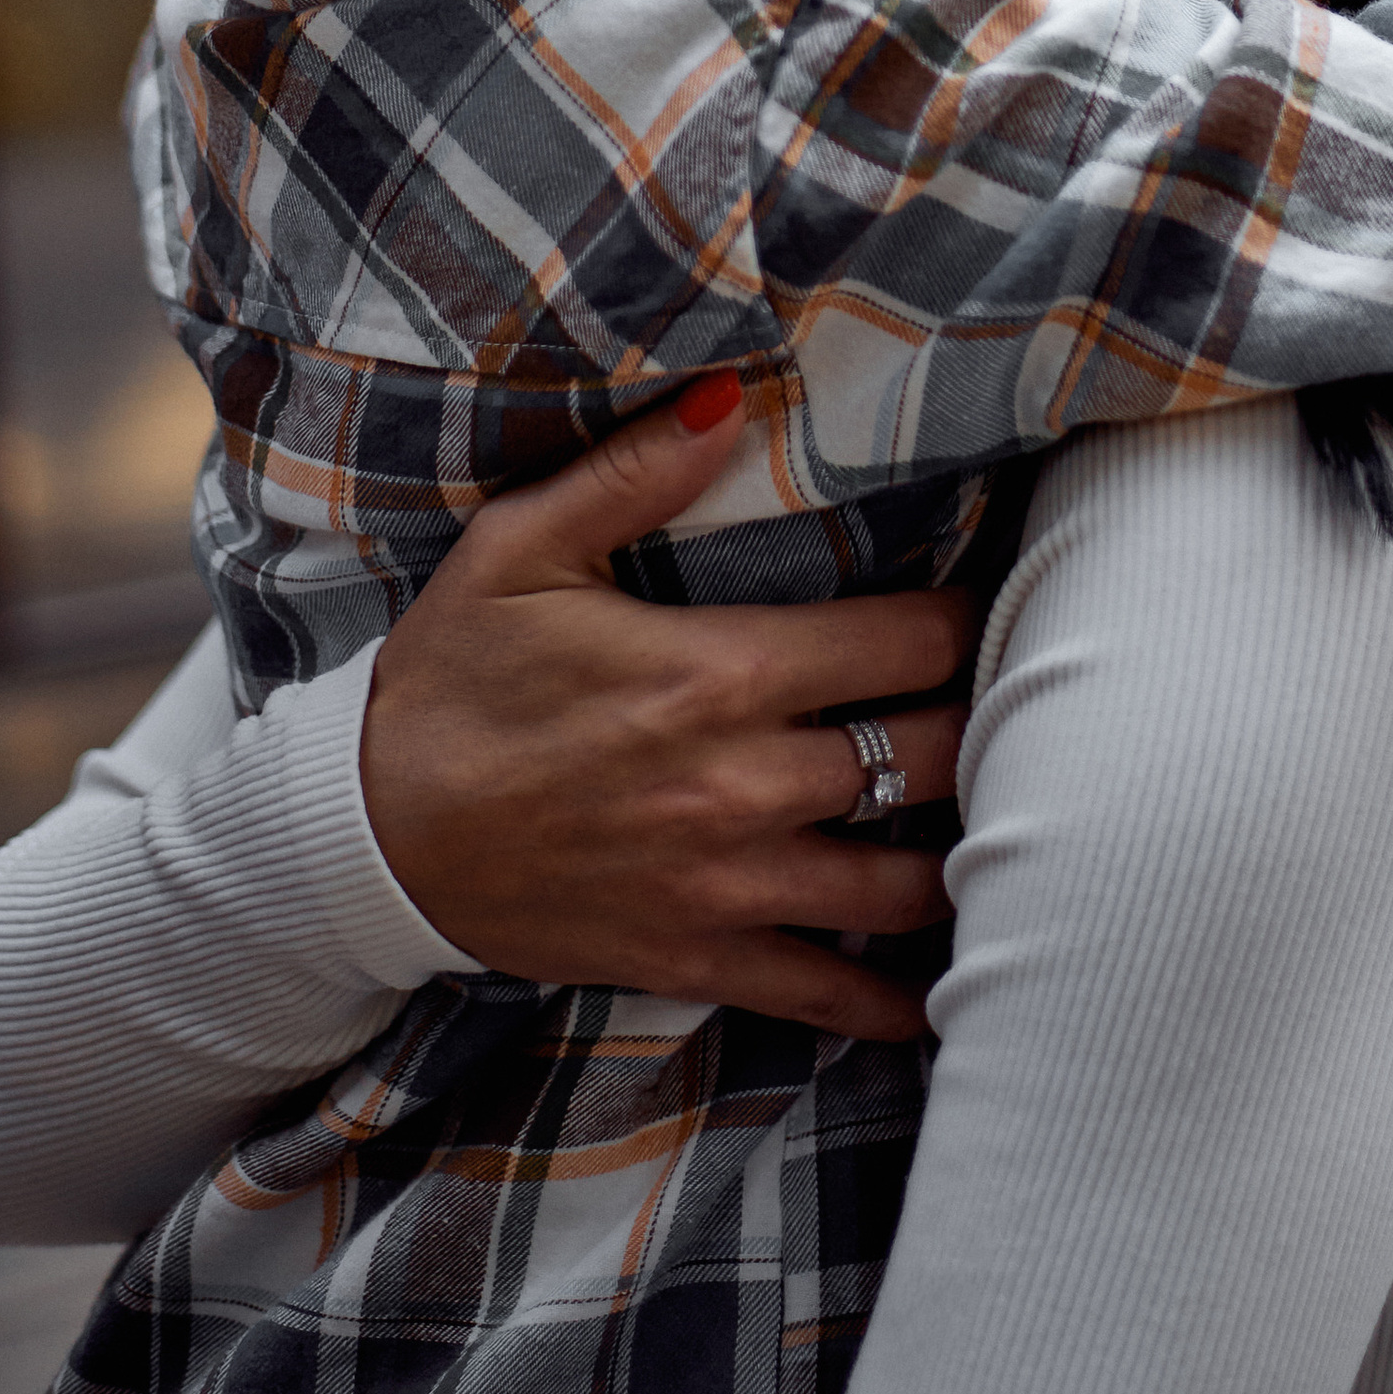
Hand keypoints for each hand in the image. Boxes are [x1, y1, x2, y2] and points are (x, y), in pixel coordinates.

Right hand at [360, 392, 973, 1040]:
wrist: (368, 837)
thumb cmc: (452, 680)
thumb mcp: (522, 549)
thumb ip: (634, 470)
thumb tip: (729, 394)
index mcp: (718, 673)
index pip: (908, 641)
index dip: (970, 616)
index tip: (998, 601)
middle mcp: (744, 785)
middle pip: (936, 757)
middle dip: (993, 728)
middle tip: (1024, 706)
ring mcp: (728, 882)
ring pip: (906, 884)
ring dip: (967, 853)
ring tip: (1006, 821)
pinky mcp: (699, 956)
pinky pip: (829, 994)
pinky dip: (900, 999)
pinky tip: (949, 983)